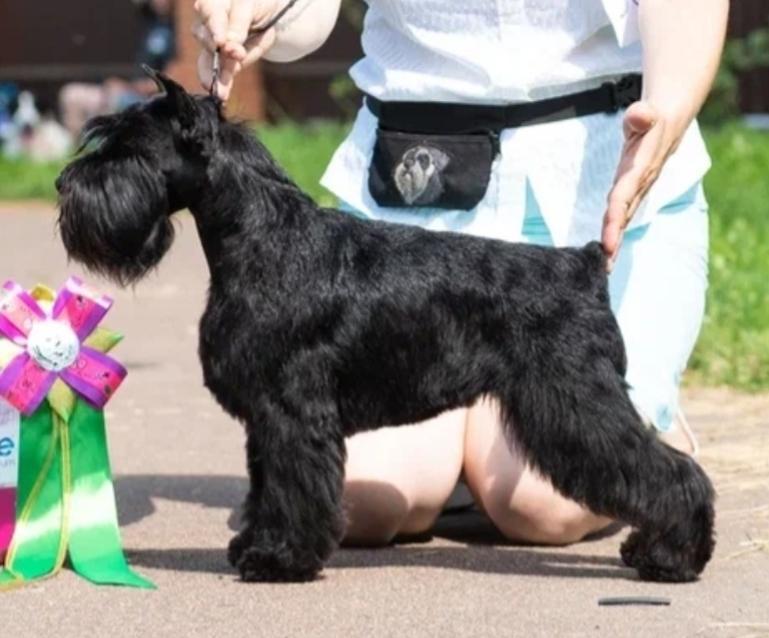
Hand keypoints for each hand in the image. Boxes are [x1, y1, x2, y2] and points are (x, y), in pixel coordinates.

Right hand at [193, 0, 278, 99]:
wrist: (266, 12)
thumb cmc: (257, 2)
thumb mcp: (252, 5)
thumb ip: (240, 23)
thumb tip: (229, 45)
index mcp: (213, 2)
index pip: (211, 14)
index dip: (215, 28)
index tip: (220, 42)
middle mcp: (206, 20)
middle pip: (205, 37)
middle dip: (219, 51)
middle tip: (236, 56)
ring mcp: (211, 41)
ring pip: (209, 57)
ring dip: (218, 73)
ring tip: (221, 90)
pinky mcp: (220, 58)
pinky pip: (218, 70)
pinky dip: (222, 82)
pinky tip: (220, 93)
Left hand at [602, 101, 683, 268]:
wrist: (668, 125)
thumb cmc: (652, 120)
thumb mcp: (648, 114)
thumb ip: (642, 115)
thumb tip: (639, 116)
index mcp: (638, 170)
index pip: (622, 197)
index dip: (614, 218)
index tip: (607, 241)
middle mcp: (636, 186)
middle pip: (622, 217)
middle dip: (614, 241)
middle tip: (604, 267)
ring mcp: (633, 192)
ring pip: (622, 221)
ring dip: (614, 245)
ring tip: (604, 270)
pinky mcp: (629, 194)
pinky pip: (620, 217)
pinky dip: (613, 235)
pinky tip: (606, 255)